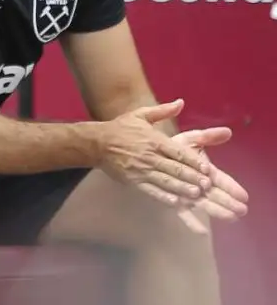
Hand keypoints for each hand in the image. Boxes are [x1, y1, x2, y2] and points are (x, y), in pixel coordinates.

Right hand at [98, 99, 214, 207]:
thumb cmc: (121, 128)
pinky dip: (163, 197)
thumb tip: (181, 102)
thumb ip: (162, 110)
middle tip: (207, 186)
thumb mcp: (140, 115)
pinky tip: (175, 202)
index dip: (194, 161)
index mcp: (155, 140)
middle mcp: (150, 156)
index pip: (178, 152)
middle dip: (191, 177)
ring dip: (181, 188)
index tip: (207, 169)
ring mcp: (141, 170)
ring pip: (165, 181)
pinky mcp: (133, 181)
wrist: (96, 143)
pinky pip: (151, 190)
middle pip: (174, 168)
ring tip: (196, 195)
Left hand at [173, 129, 247, 233]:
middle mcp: (196, 184)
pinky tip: (202, 232)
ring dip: (216, 211)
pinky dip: (191, 221)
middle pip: (214, 194)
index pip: (220, 179)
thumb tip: (227, 131)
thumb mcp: (189, 139)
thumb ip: (206, 137)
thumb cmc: (169, 146)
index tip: (243, 194)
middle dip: (228, 201)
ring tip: (230, 217)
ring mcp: (185, 194)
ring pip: (202, 204)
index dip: (231, 186)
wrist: (145, 152)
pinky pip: (181, 212)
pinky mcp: (171, 200)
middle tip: (241, 209)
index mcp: (202, 170)